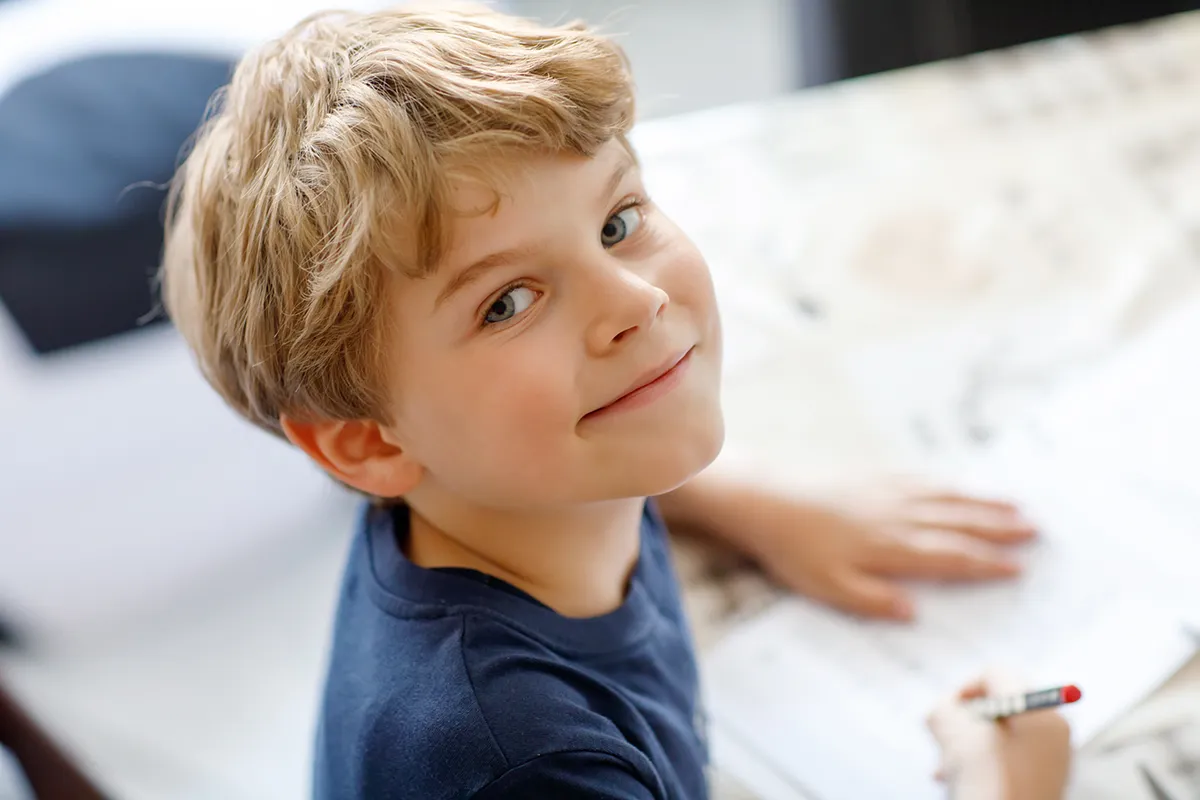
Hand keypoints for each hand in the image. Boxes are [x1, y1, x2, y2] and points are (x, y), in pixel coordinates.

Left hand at [739, 482, 1035, 619]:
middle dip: (999, 529)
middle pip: (958, 523)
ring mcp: (887, 493)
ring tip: (1015, 505)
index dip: (986, 563)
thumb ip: (873, 601)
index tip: (1019, 567)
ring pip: (946, 498)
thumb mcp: (828, 587)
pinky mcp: (872, 478)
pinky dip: (948, 484)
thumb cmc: (795, 550)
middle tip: (1037, 530)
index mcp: (892, 548)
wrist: (766, 500)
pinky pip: (921, 480)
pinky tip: (960, 485)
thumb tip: (915, 613)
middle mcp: (898, 517)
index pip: (950, 557)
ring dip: (982, 503)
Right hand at [927, 671, 1071, 799]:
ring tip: (948, 767)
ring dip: (971, 744)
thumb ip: (943, 708)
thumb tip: (947, 710)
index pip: (997, 675)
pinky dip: (986, 763)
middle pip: (1002, 705)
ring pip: (1004, 734)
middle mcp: (1055, 730)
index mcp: (1038, 710)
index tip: (947, 712)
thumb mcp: (949, 731)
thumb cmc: (984, 781)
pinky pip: (1011, 758)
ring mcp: (1055, 759)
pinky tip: (963, 780)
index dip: (965, 688)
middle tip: (947, 739)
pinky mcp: (1047, 782)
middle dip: (968, 720)